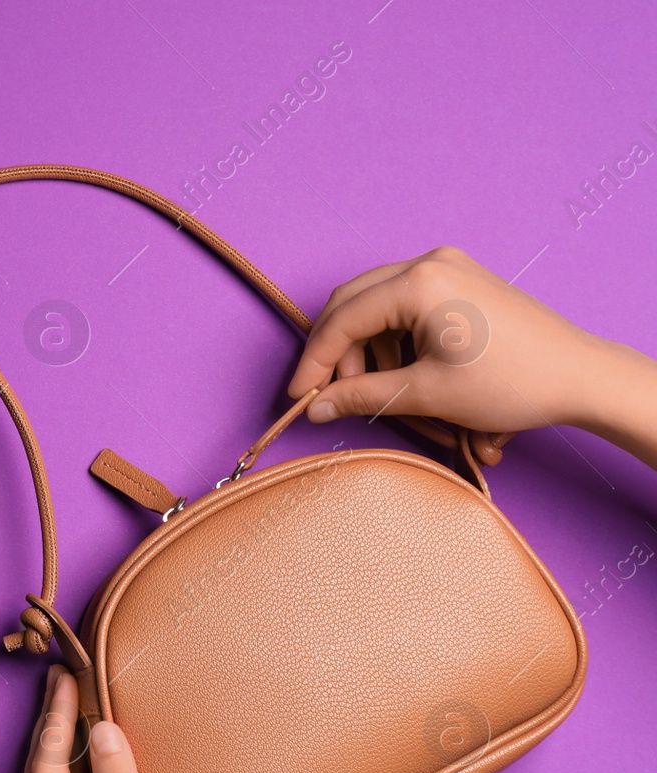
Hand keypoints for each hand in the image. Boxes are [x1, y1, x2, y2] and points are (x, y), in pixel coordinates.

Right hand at [287, 246, 656, 468]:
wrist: (579, 376)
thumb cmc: (511, 382)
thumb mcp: (426, 394)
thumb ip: (362, 395)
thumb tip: (316, 405)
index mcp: (419, 282)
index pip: (342, 320)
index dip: (313, 362)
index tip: (298, 397)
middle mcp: (430, 263)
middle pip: (352, 304)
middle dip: (336, 354)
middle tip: (331, 396)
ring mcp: (448, 268)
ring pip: (377, 306)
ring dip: (367, 351)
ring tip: (381, 392)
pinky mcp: (461, 282)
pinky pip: (405, 305)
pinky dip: (393, 340)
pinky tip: (404, 374)